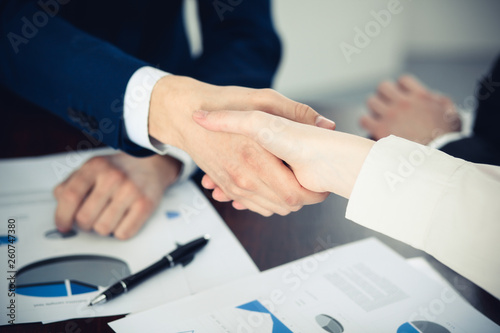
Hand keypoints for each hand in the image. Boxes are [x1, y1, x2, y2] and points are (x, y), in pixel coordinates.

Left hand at [53, 152, 180, 238]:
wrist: (152, 165)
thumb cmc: (120, 169)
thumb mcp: (93, 168)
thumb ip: (71, 183)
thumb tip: (59, 201)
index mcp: (96, 167)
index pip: (70, 196)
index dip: (62, 216)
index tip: (63, 225)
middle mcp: (113, 177)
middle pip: (85, 218)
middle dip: (84, 224)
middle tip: (90, 219)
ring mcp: (130, 191)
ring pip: (103, 229)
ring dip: (103, 228)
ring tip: (108, 216)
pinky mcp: (145, 205)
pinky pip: (123, 233)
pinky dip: (120, 232)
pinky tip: (122, 220)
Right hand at [193, 110, 373, 198]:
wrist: (184, 115)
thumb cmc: (222, 103)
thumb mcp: (263, 99)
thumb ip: (296, 113)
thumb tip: (327, 124)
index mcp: (257, 156)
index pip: (294, 193)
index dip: (314, 192)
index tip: (319, 179)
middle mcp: (244, 177)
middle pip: (285, 205)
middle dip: (303, 197)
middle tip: (310, 179)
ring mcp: (233, 185)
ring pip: (270, 208)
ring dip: (285, 200)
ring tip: (291, 179)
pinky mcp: (226, 186)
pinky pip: (252, 206)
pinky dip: (266, 201)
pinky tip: (270, 184)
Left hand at [361, 75, 460, 144]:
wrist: (437, 157)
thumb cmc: (446, 138)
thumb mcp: (451, 114)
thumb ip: (440, 101)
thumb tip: (430, 96)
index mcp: (420, 96)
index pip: (403, 81)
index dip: (401, 88)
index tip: (401, 96)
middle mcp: (403, 102)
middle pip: (383, 87)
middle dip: (384, 95)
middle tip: (386, 105)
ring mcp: (390, 115)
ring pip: (371, 101)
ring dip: (374, 108)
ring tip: (379, 117)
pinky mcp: (380, 129)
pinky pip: (363, 119)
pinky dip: (366, 122)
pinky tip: (372, 127)